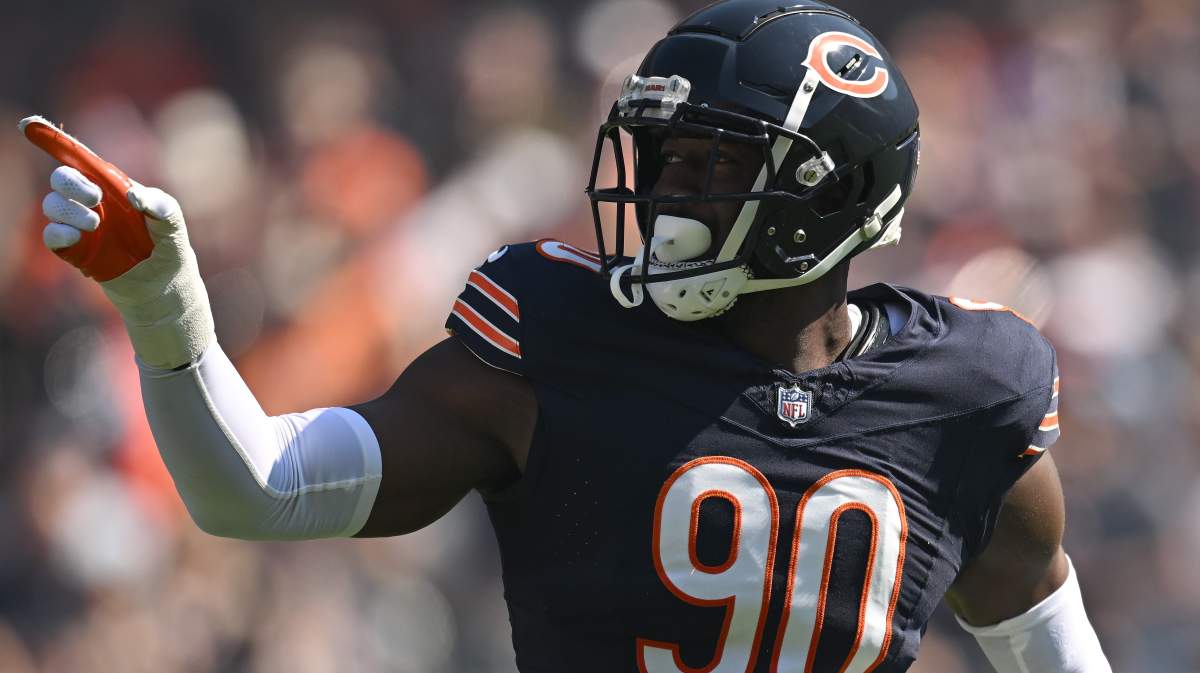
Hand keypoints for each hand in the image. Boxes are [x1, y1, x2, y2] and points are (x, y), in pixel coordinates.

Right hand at [21, 115, 213, 368]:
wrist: (165, 286)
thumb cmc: (168, 246)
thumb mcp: (173, 223)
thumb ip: (160, 205)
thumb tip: (132, 197)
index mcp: (113, 186)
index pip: (81, 159)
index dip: (54, 141)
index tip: (31, 126)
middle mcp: (92, 202)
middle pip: (61, 178)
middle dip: (70, 182)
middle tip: (94, 197)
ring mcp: (81, 226)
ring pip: (52, 206)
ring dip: (68, 210)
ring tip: (95, 223)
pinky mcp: (75, 251)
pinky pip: (52, 236)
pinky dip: (59, 233)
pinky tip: (76, 236)